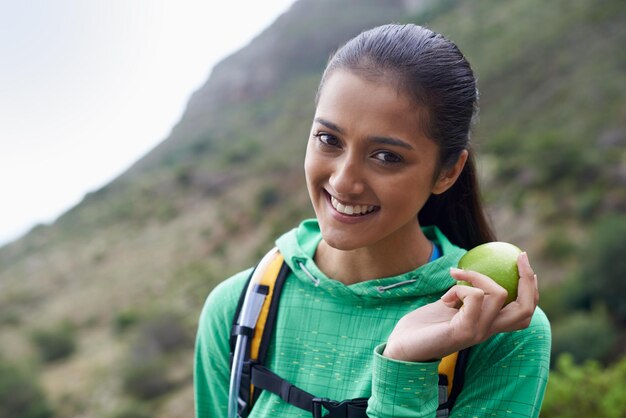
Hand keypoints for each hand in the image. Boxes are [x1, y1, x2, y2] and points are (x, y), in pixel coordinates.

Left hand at [383, 252, 538, 361]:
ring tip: (455, 277)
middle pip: (525, 308)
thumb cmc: (423, 326)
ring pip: (498, 294)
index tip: (522, 260)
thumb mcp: (448, 304)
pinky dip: (461, 288)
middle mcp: (488, 330)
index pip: (523, 311)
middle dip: (527, 279)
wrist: (402, 347)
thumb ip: (464, 293)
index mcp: (488, 325)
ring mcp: (478, 332)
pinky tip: (444, 297)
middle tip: (519, 256)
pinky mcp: (463, 331)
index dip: (531, 286)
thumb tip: (472, 268)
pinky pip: (474, 298)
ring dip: (476, 276)